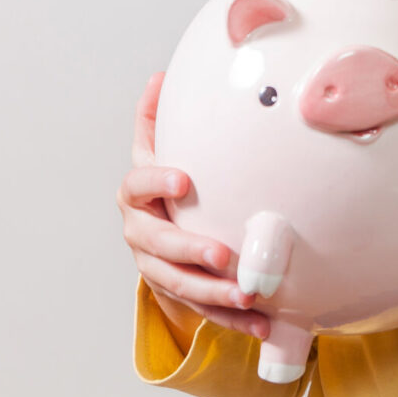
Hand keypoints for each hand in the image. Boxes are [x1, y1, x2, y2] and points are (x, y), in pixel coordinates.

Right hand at [117, 72, 269, 339]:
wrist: (158, 229)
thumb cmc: (165, 185)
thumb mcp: (156, 149)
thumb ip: (155, 117)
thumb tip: (159, 75)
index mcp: (137, 196)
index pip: (137, 187)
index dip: (157, 182)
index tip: (185, 181)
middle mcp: (141, 233)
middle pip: (157, 245)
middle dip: (189, 251)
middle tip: (221, 254)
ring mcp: (156, 267)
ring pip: (178, 284)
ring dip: (213, 293)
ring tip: (246, 293)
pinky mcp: (180, 294)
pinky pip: (204, 309)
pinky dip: (233, 319)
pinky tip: (261, 321)